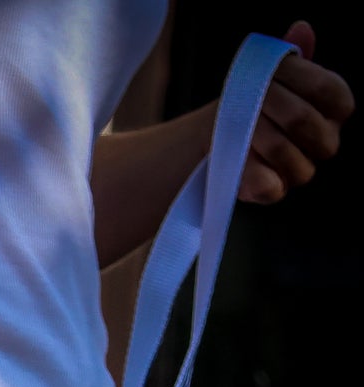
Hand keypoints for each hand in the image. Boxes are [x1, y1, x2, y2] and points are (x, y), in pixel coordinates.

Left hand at [241, 21, 352, 203]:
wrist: (219, 136)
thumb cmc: (253, 101)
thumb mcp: (271, 74)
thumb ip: (291, 54)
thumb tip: (302, 29)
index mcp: (332, 110)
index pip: (334, 94)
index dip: (303, 82)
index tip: (275, 76)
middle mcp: (323, 140)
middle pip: (303, 119)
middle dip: (270, 104)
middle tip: (247, 98)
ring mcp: (301, 169)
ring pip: (282, 150)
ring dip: (251, 132)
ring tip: (235, 125)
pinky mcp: (274, 191)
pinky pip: (267, 183)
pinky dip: (247, 168)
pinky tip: (235, 155)